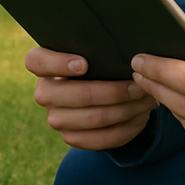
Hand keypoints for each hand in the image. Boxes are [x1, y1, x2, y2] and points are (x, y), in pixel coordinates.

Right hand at [26, 47, 158, 150]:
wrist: (100, 88)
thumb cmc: (98, 60)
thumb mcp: (94, 49)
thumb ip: (99, 46)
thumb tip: (129, 53)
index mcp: (42, 64)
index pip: (36, 61)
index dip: (58, 63)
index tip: (84, 64)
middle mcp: (44, 93)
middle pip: (77, 95)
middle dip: (114, 91)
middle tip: (140, 84)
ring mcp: (56, 118)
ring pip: (94, 118)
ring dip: (126, 110)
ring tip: (147, 99)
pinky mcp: (72, 137)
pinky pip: (101, 139)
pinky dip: (126, 128)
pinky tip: (141, 117)